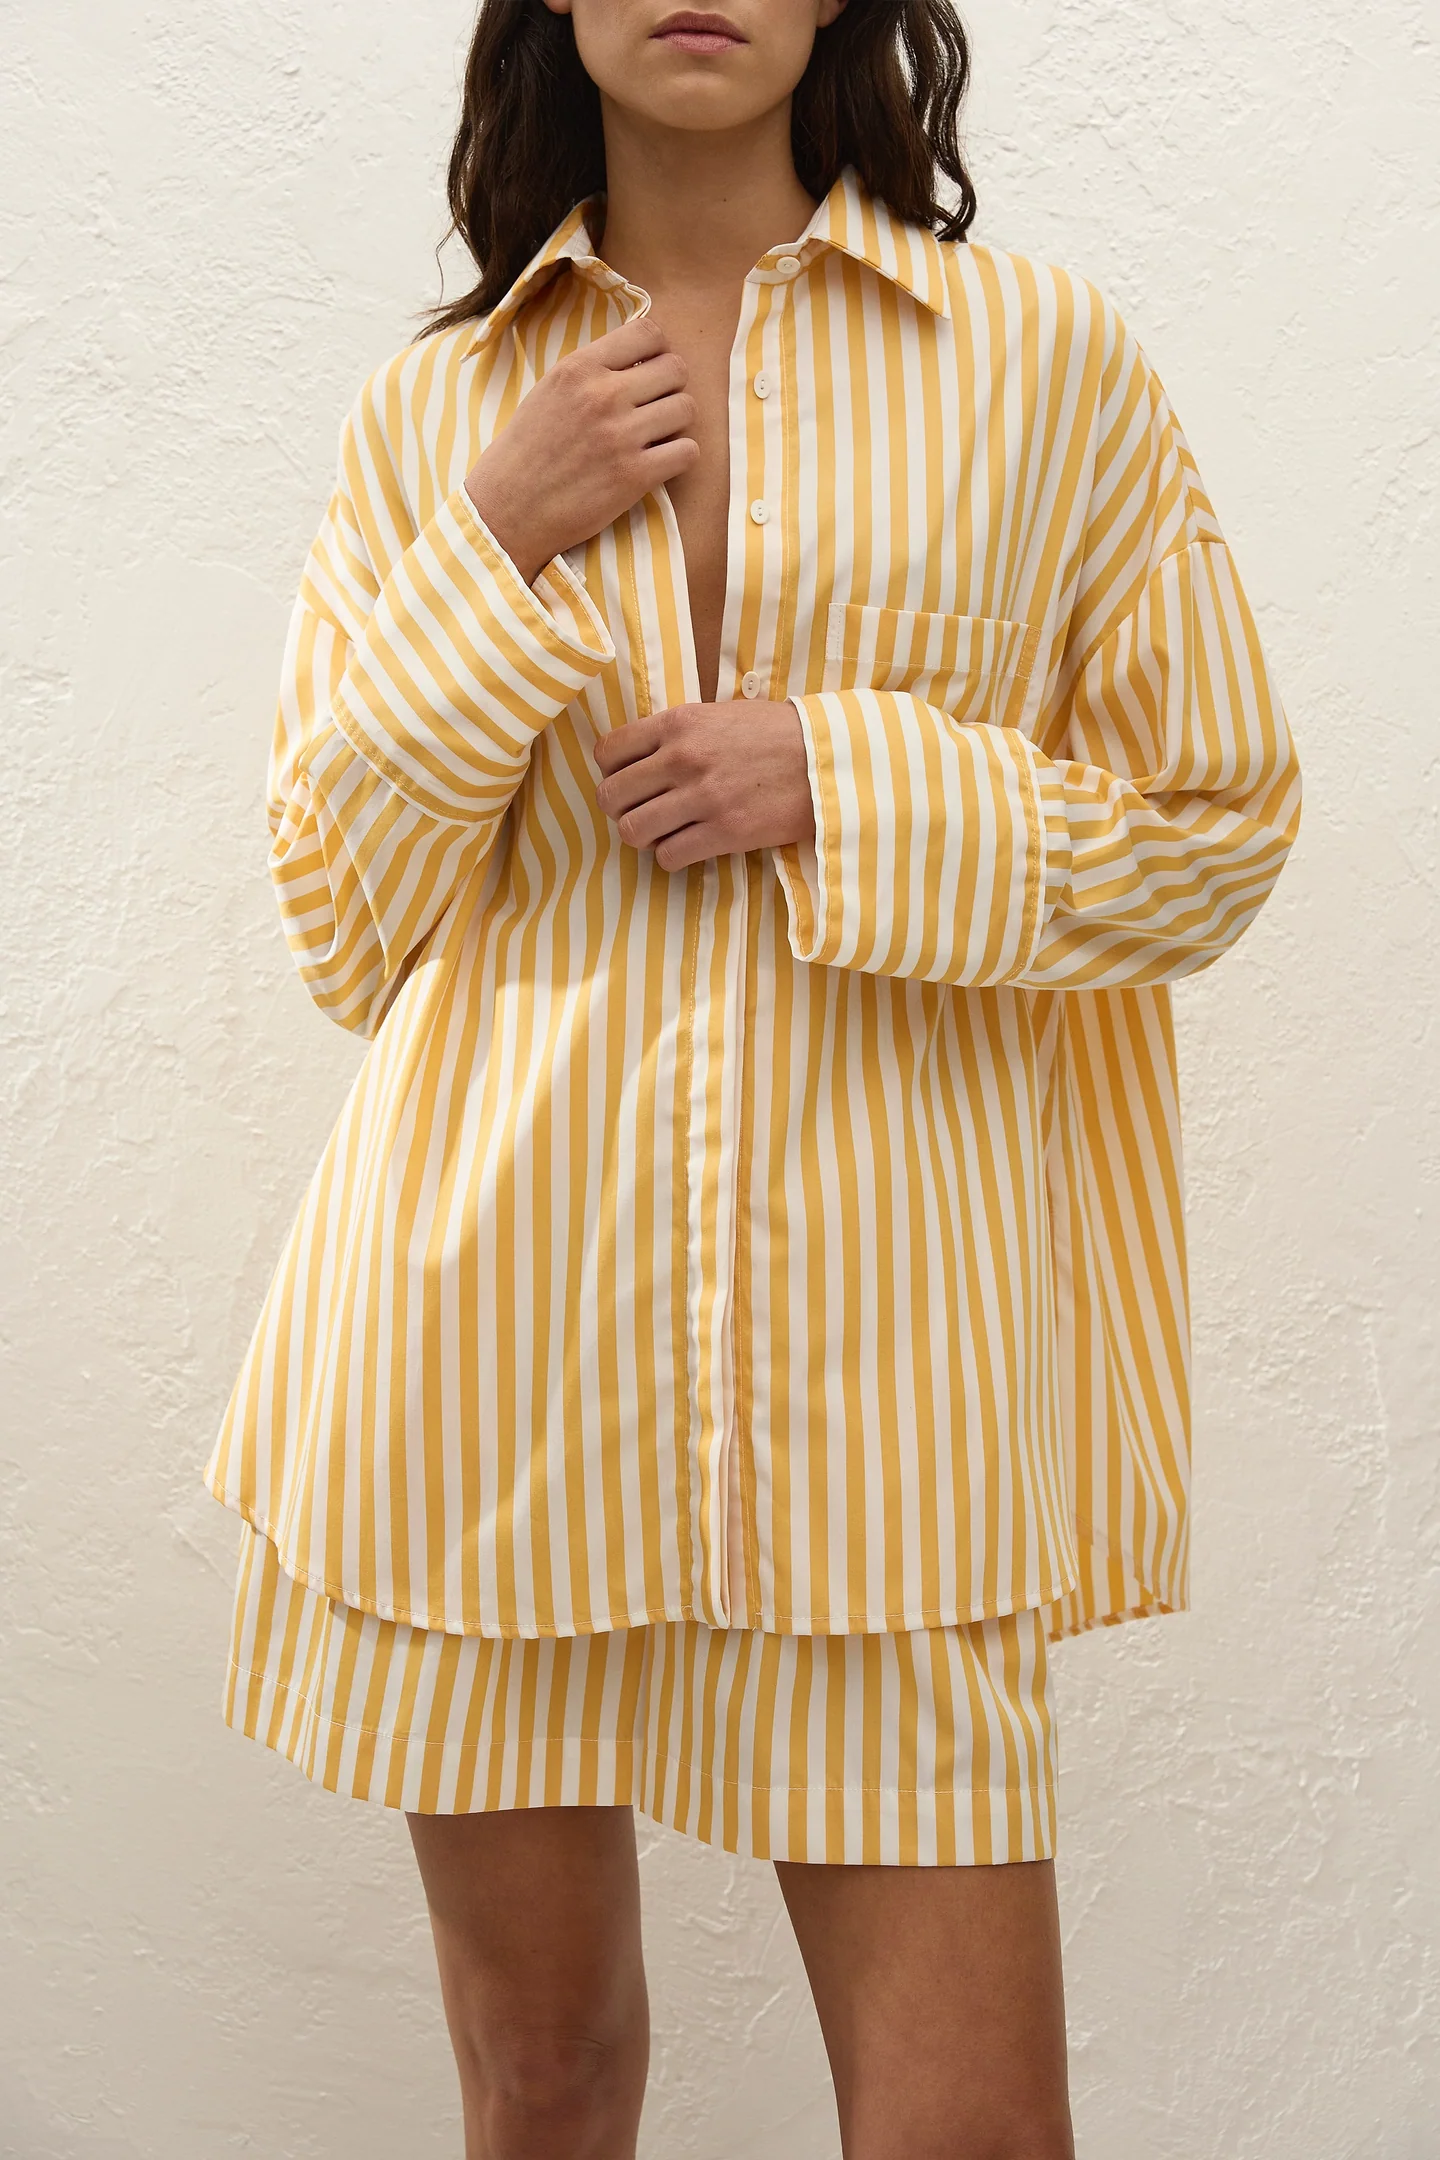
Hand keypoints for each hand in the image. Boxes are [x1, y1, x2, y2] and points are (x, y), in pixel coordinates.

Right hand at [463, 316, 698, 583]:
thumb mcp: (549, 391)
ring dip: (677, 423)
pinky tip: (660, 462)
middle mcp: (603, 395)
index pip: (649, 333)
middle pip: (676, 369)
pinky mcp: (634, 476)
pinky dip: (680, 456)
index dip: (657, 352)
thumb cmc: (526, 452)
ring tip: (656, 436)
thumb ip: (592, 372)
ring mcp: (621, 436)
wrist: (508, 510)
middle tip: (655, 408)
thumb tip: (639, 359)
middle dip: (671, 387)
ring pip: (687, 409)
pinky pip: (687, 452)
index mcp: (580, 368)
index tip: (648, 372)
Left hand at [592, 700, 815, 869]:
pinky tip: (687, 847)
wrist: (827, 758)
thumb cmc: (776, 735)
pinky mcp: (724, 832)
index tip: (629, 781)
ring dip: (643, 838)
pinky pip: (668, 856)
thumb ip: (678, 733)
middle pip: (612, 796)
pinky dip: (671, 858)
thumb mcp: (719, 714)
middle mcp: (682, 758)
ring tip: (662, 833)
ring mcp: (702, 797)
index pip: (608, 751)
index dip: (610, 772)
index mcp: (678, 723)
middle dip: (621, 810)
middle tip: (642, 813)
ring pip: (633, 831)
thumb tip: (642, 759)